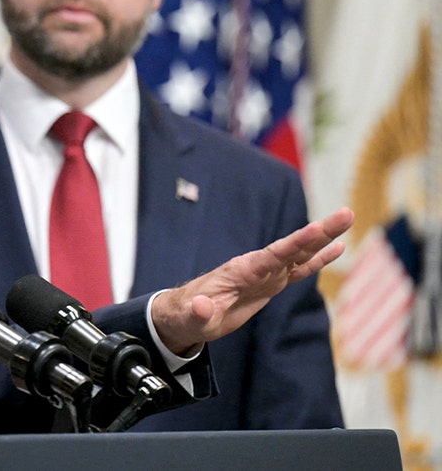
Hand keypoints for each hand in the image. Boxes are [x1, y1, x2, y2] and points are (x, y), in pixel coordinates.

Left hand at [151, 207, 353, 354]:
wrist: (184, 315)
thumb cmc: (186, 316)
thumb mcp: (191, 318)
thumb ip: (198, 312)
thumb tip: (202, 307)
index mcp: (242, 270)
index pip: (275, 254)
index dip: (299, 242)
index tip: (320, 227)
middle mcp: (256, 266)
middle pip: (294, 247)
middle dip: (320, 232)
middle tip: (347, 214)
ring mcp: (265, 273)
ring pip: (300, 254)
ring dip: (324, 239)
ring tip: (348, 219)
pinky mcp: (269, 283)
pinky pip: (298, 270)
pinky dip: (318, 260)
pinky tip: (337, 249)